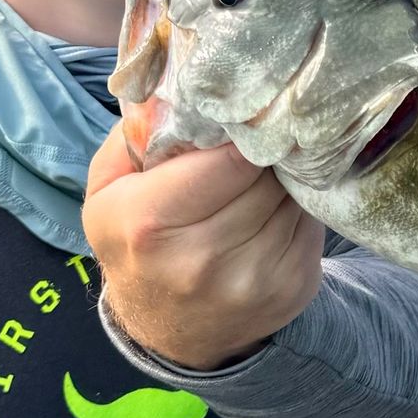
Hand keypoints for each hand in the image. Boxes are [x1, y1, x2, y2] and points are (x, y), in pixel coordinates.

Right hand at [83, 123, 325, 372]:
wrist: (168, 332)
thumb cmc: (134, 243)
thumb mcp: (107, 190)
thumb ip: (136, 134)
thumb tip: (181, 85)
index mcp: (148, 223)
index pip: (227, 158)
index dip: (240, 132)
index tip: (240, 119)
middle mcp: (201, 260)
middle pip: (264, 176)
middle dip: (263, 152)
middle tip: (255, 140)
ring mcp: (252, 280)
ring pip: (292, 196)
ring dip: (282, 179)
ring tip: (260, 175)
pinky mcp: (292, 289)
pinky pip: (311, 223)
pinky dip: (296, 208)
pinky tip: (272, 209)